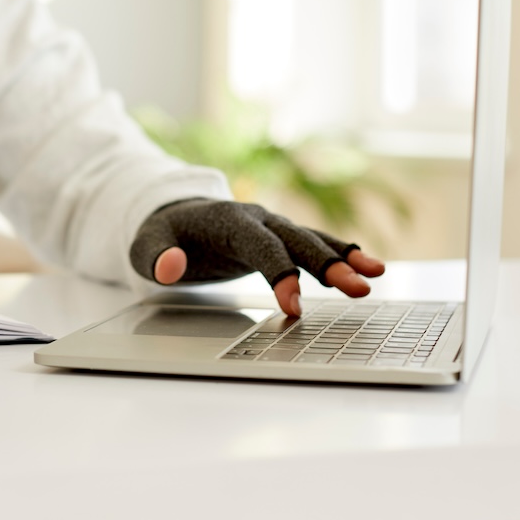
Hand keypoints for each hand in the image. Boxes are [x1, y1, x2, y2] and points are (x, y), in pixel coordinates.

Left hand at [129, 199, 384, 316]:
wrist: (175, 214)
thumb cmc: (162, 234)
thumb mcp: (144, 246)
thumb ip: (154, 257)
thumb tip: (170, 268)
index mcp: (228, 219)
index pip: (260, 246)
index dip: (280, 272)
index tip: (295, 305)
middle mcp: (258, 218)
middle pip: (297, 241)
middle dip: (328, 264)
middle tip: (357, 289)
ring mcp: (273, 227)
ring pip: (313, 240)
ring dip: (344, 258)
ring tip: (376, 276)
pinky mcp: (281, 239)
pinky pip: (316, 244)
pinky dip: (342, 253)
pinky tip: (370, 267)